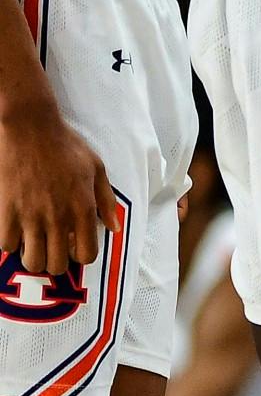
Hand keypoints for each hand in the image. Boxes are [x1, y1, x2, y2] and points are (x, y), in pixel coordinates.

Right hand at [0, 107, 118, 274]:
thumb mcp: (97, 169)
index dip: (82, 255)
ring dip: (34, 257)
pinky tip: (18, 231)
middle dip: (57, 261)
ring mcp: (31, 216)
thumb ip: (106, 201)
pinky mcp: (7, 212)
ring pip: (31, 262)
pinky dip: (12, 243)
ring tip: (36, 243)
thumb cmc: (67, 147)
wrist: (32, 130)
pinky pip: (6, 246)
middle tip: (54, 247)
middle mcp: (58, 217)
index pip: (87, 254)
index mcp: (83, 208)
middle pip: (57, 265)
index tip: (76, 246)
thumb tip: (113, 227)